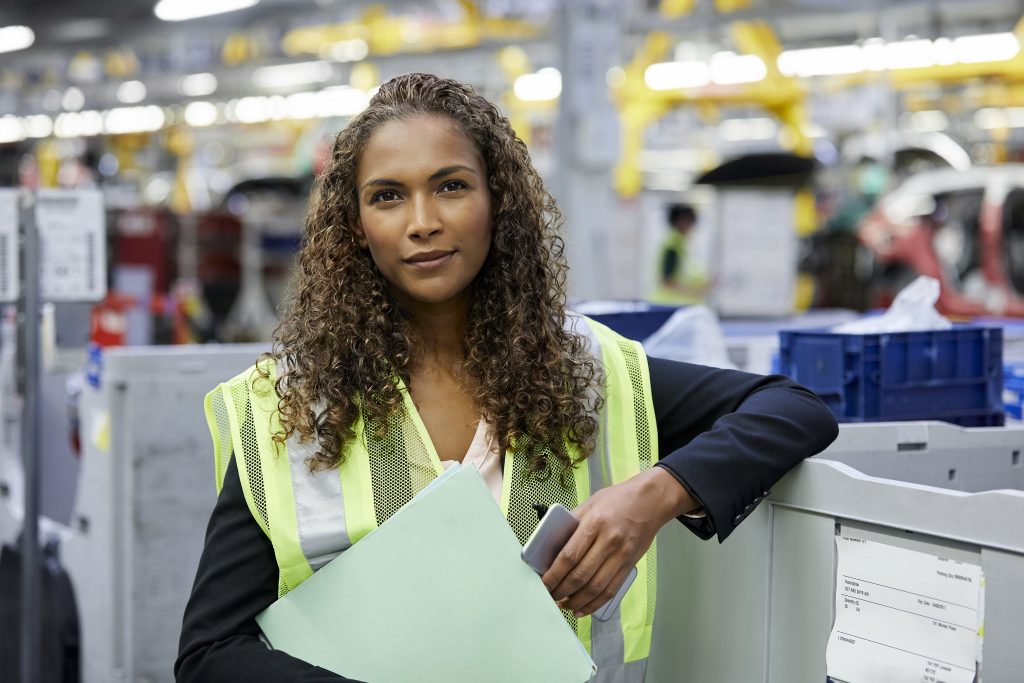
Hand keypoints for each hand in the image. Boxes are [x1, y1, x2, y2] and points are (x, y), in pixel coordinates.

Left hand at [541, 467, 696, 616]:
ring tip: (564, 604)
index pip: (569, 556)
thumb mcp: (591, 503)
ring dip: (577, 601)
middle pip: (581, 575)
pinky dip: (595, 603)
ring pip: (596, 587)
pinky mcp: (630, 565)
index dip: (554, 574)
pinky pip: (611, 590)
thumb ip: (572, 522)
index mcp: (595, 523)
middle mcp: (609, 541)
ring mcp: (621, 555)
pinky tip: (583, 608)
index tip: (544, 582)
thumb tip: (552, 542)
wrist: (651, 500)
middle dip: (562, 590)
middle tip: (550, 595)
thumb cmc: (620, 499)